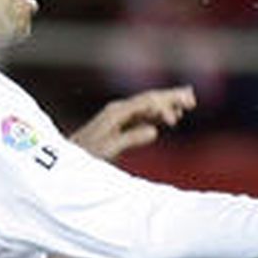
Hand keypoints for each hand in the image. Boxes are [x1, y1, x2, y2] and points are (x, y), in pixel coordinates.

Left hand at [70, 86, 196, 161]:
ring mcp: (119, 115)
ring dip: (168, 103)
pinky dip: (159, 113)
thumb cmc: (86, 155)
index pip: (145, 103)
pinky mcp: (120, 124)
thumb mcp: (108, 150)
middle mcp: (119, 109)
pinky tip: (171, 116)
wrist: (64, 159)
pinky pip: (144, 114)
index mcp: (117, 112)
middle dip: (171, 97)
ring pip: (149, 105)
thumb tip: (154, 131)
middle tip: (192, 97)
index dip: (163, 107)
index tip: (176, 120)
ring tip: (189, 101)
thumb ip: (130, 138)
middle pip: (149, 98)